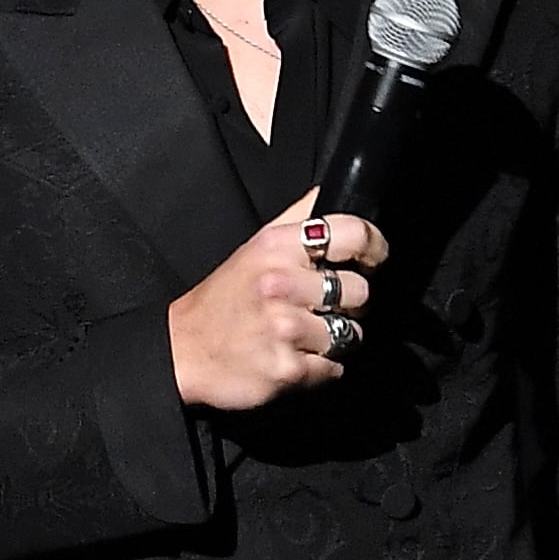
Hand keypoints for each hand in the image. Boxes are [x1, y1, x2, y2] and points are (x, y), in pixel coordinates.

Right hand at [167, 190, 388, 410]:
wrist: (182, 351)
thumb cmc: (224, 298)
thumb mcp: (256, 245)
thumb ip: (299, 217)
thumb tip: (333, 189)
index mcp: (277, 247)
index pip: (353, 234)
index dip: (375, 247)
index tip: (375, 259)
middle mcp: (281, 284)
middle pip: (359, 291)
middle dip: (349, 304)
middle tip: (320, 308)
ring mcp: (285, 328)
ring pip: (351, 334)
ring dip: (335, 339)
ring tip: (303, 335)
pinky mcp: (287, 369)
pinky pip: (334, 369)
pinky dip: (320, 369)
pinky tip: (292, 357)